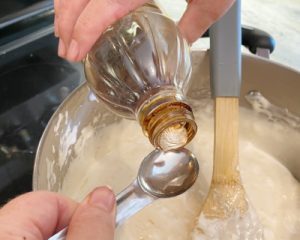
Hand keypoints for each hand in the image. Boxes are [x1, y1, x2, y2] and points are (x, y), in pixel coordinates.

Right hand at [55, 0, 233, 60]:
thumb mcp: (212, 0)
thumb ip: (192, 25)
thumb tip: (182, 44)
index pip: (104, 7)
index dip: (84, 32)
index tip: (74, 52)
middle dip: (67, 22)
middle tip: (65, 48)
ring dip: (66, 5)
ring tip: (63, 28)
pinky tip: (75, 2)